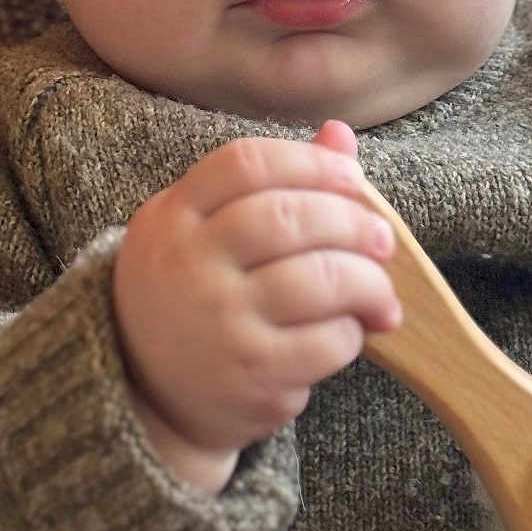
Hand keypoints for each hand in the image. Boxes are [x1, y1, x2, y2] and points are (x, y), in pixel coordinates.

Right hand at [113, 120, 399, 492]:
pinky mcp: (252, 377)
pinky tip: (350, 330)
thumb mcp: (205, 229)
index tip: (351, 177)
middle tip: (381, 238)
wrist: (150, 395)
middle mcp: (189, 266)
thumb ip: (269, 181)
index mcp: (174, 217)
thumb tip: (340, 135)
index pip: (247, 163)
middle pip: (288, 218)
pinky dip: (353, 332)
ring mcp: (219, 324)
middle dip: (352, 222)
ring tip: (379, 290)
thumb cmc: (192, 293)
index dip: (311, 162)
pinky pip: (327, 342)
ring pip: (319, 281)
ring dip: (368, 281)